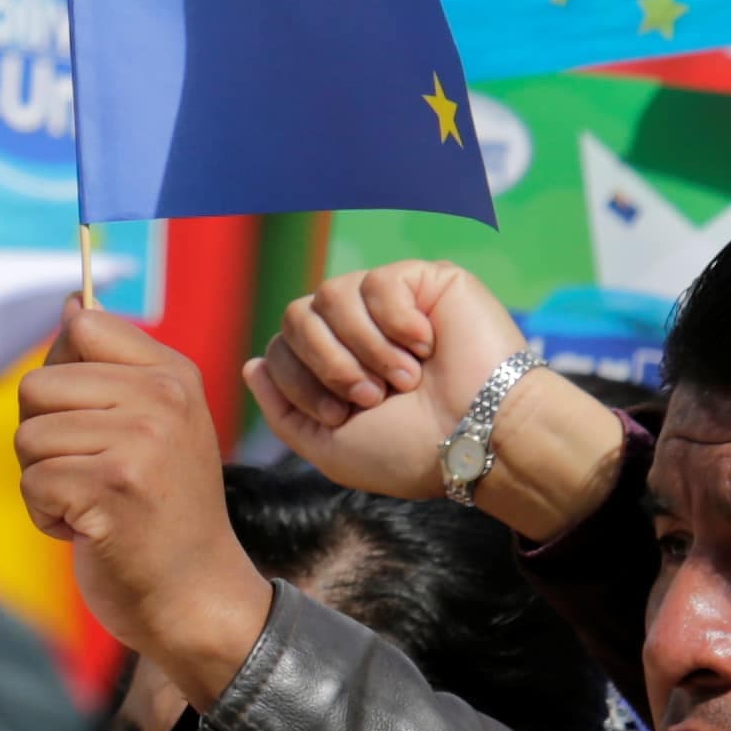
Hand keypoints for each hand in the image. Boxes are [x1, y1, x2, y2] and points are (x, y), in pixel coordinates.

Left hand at [16, 302, 271, 713]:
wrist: (195, 596)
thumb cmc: (161, 511)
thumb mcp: (154, 427)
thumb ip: (110, 367)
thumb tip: (70, 304)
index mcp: (174, 375)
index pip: (82, 325)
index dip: (60, 374)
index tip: (85, 418)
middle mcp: (163, 399)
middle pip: (36, 385)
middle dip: (42, 438)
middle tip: (88, 475)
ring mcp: (141, 442)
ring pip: (28, 436)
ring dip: (42, 481)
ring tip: (91, 503)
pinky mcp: (113, 487)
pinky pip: (33, 482)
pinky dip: (46, 516)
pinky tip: (88, 530)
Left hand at [247, 264, 620, 540]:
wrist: (479, 437)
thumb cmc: (411, 450)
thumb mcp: (329, 447)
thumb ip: (283, 412)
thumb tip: (251, 365)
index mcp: (330, 367)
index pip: (277, 349)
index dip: (299, 381)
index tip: (341, 415)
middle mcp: (353, 330)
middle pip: (295, 316)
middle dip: (328, 364)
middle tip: (372, 397)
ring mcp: (386, 303)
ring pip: (331, 295)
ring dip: (365, 349)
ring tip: (405, 379)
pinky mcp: (422, 280)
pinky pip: (378, 281)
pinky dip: (397, 324)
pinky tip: (427, 346)